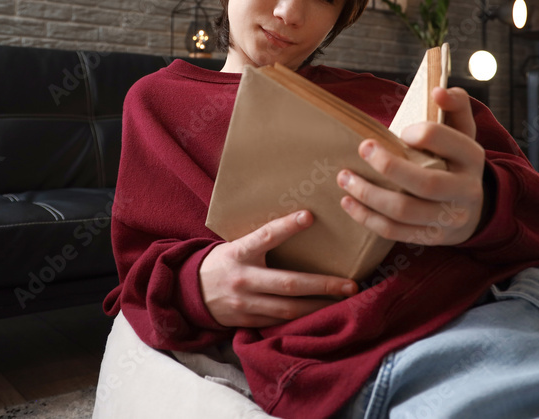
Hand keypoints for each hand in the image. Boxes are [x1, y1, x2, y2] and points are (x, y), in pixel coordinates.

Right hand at [199, 210, 358, 327]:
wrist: (189, 292)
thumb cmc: (222, 262)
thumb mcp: (235, 245)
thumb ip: (261, 240)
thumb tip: (300, 221)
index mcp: (239, 252)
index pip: (266, 236)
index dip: (287, 226)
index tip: (309, 216)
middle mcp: (243, 279)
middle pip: (288, 284)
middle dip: (322, 285)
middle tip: (350, 285)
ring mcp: (245, 303)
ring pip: (288, 308)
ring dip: (318, 306)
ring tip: (342, 301)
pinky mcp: (247, 321)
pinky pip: (279, 322)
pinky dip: (301, 318)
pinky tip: (321, 314)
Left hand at [337, 87, 486, 246]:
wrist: (475, 210)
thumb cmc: (457, 161)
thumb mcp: (463, 131)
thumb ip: (455, 104)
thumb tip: (438, 90)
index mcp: (471, 157)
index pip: (445, 140)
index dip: (421, 133)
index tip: (401, 130)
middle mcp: (464, 190)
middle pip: (424, 182)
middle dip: (388, 166)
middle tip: (363, 148)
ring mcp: (448, 218)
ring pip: (404, 210)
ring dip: (368, 194)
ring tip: (344, 177)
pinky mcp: (431, 237)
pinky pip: (394, 231)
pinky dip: (367, 217)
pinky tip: (348, 202)